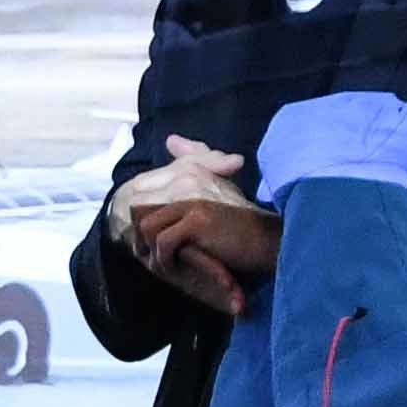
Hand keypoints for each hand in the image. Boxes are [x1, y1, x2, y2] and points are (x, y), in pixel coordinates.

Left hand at [123, 172, 275, 313]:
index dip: (138, 213)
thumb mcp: (217, 184)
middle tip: (148, 251)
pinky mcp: (198, 219)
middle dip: (137, 230)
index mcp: (190, 169)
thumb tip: (171, 140)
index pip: (140, 186)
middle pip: (136, 203)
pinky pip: (163, 240)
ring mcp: (192, 197)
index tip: (146, 234)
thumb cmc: (243, 219)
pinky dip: (165, 258)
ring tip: (163, 260)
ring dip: (150, 247)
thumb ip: (195, 158)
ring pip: (145, 223)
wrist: (270, 241)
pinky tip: (176, 265)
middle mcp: (189, 177)